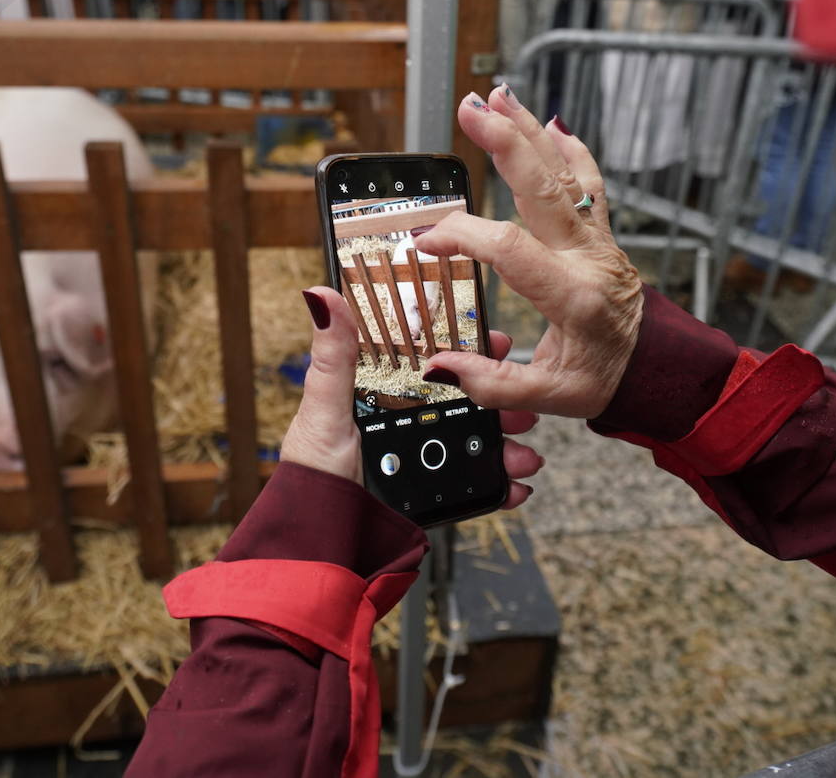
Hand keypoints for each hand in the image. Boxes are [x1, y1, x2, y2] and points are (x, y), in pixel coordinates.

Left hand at [280, 288, 544, 508]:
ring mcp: (420, 460)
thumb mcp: (324, 408)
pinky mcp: (431, 494)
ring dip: (507, 445)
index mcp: (382, 394)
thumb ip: (332, 357)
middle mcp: (405, 423)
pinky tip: (514, 486)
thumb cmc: (310, 473)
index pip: (434, 363)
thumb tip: (321, 296)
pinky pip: (473, 486)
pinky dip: (500, 486)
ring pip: (476, 444)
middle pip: (465, 403)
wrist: (322, 540)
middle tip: (522, 405)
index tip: (499, 343)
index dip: (468, 353)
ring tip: (525, 455)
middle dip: (500, 402)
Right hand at [412, 88, 643, 418]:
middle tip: (471, 111)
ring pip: (566, 174)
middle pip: (544, 189)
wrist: (657, 368)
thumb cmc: (604, 379)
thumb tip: (439, 364)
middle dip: (506, 144)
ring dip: (532, 132)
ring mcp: (598, 240)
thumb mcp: (550, 396)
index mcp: (572, 297)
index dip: (462, 236)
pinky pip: (590, 182)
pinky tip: (552, 124)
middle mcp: (588, 258)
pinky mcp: (601, 233)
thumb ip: (491, 383)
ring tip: (499, 96)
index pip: (510, 250)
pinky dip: (571, 149)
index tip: (426, 240)